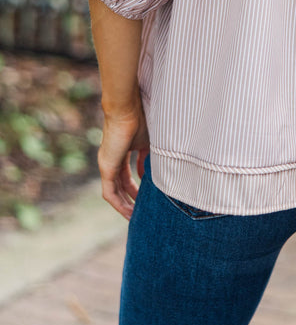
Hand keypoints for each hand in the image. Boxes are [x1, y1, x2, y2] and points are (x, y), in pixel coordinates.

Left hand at [98, 100, 149, 219]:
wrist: (126, 108)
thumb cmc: (140, 118)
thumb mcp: (150, 140)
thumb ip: (152, 155)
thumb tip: (160, 169)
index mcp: (123, 149)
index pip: (128, 171)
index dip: (138, 183)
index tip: (149, 191)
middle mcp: (112, 158)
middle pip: (121, 182)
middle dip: (132, 196)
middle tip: (143, 208)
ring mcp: (107, 164)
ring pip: (115, 190)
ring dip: (125, 204)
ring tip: (136, 216)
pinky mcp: (106, 168)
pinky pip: (110, 193)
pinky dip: (119, 204)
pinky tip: (129, 212)